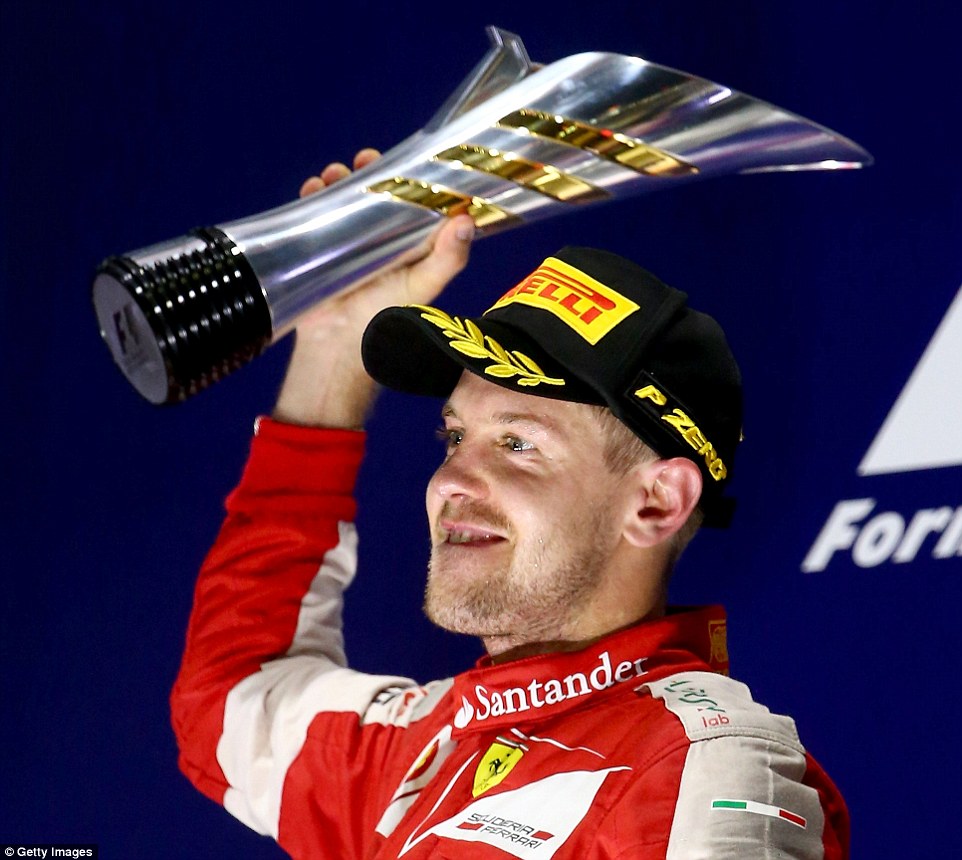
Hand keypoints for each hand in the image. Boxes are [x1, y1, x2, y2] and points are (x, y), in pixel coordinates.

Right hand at [272, 149, 474, 428]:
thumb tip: (466, 220)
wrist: (338, 345)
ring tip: (332, 175)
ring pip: (344, 197)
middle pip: (375, 192)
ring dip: (338, 178)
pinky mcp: (320, 246)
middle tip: (364, 160)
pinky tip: (312, 189)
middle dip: (368, 171)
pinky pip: (315, 212)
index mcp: (409, 243)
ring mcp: (348, 240)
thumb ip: (447, 259)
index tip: (406, 160)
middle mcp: (380, 238)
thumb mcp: (423, 286)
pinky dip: (312, 195)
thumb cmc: (386, 318)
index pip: (412, 200)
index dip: (410, 177)